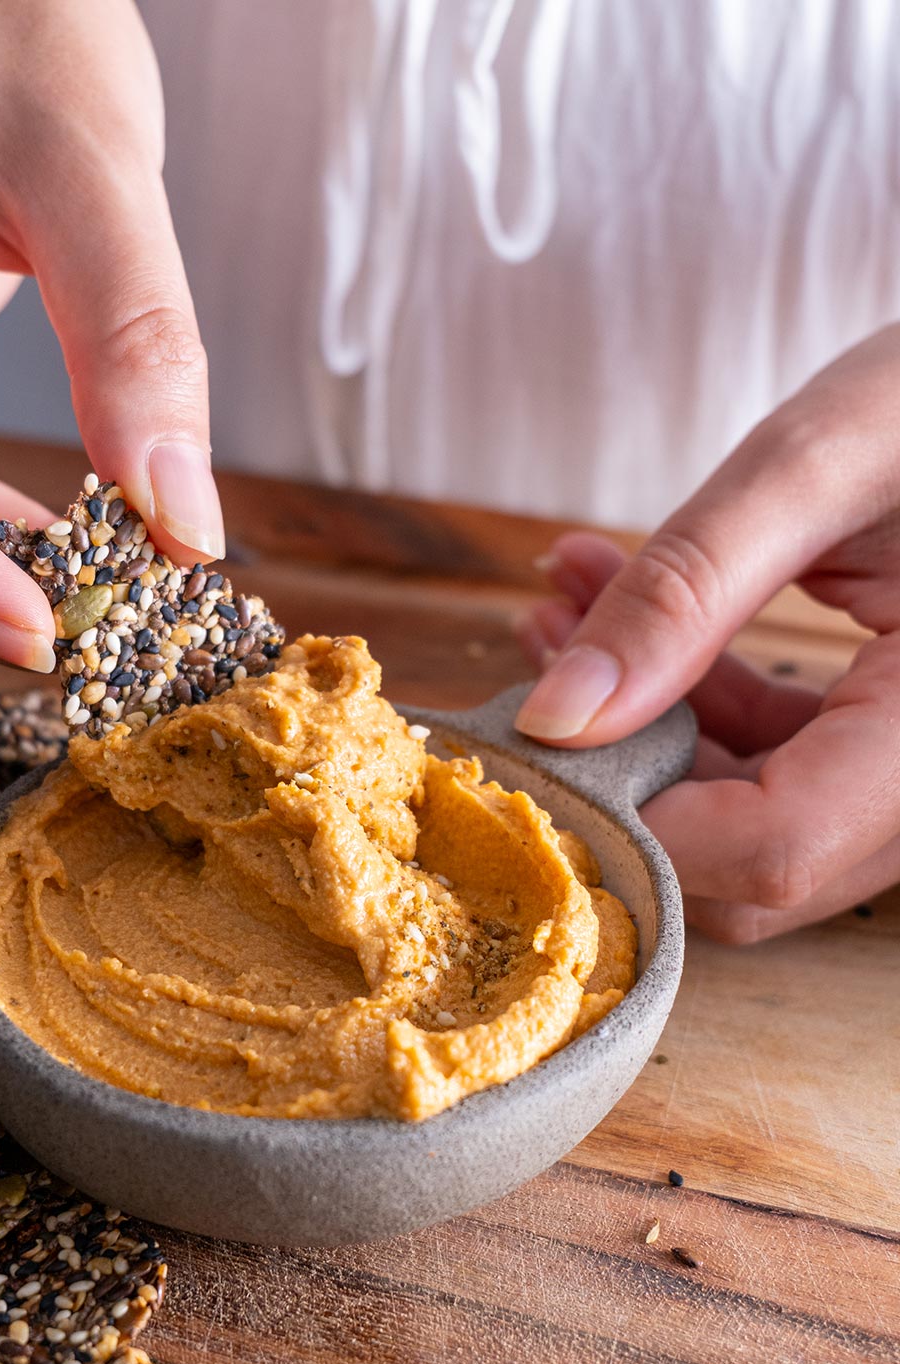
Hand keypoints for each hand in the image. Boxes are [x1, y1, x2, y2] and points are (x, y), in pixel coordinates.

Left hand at [514, 327, 899, 942]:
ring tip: (560, 607)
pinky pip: (771, 769)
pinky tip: (613, 610)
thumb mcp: (818, 465)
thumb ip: (685, 590)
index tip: (527, 745)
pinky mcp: (883, 746)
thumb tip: (555, 717)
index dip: (634, 820)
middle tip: (534, 665)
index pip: (774, 847)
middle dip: (618, 771)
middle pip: (751, 868)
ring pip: (745, 822)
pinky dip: (686, 704)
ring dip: (635, 729)